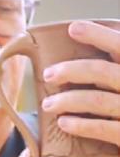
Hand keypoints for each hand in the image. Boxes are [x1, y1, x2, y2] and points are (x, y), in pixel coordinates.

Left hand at [41, 20, 119, 146]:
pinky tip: (63, 123)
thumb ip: (110, 69)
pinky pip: (103, 128)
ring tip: (48, 105)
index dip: (99, 35)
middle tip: (48, 74)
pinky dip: (80, 124)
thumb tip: (77, 43)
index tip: (73, 28)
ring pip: (97, 100)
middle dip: (71, 70)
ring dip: (67, 100)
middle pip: (103, 71)